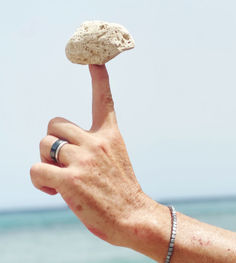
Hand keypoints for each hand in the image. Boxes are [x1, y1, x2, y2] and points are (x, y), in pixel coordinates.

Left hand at [30, 65, 159, 247]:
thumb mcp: (114, 161)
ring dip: (45, 160)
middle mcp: (97, 142)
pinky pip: (36, 168)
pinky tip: (54, 190)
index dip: (99, 78)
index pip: (104, 100)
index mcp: (111, 135)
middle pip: (54, 124)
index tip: (95, 60)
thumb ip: (91, 148)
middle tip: (61, 161)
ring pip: (43, 143)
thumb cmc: (122, 191)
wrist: (133, 216)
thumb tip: (57, 148)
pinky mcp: (71, 180)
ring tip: (59, 178)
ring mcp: (83, 160)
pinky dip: (39, 180)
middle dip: (51, 141)